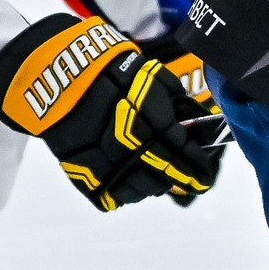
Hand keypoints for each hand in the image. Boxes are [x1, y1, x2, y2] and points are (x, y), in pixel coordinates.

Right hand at [0, 15, 226, 209]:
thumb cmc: (114, 73)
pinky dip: (124, 191)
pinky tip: (127, 177)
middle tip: (183, 174)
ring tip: (154, 173)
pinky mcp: (85, 176)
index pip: (188, 162)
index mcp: (156, 131)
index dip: (201, 171)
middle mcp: (136, 155)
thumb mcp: (157, 80)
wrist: (62, 77)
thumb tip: (202, 123)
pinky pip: (113, 197)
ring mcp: (109, 168)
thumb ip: (182, 105)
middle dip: (179, 178)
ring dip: (153, 185)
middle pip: (167, 181)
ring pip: (142, 192)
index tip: (205, 177)